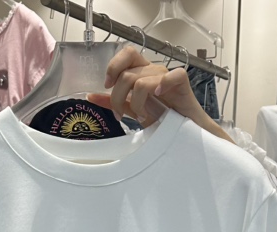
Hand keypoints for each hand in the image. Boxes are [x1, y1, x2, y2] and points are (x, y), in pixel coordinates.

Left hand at [87, 46, 223, 135]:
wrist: (185, 133)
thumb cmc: (164, 120)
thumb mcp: (133, 110)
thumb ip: (114, 102)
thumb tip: (91, 95)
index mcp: (142, 73)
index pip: (126, 54)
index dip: (113, 66)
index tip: (107, 86)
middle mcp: (154, 72)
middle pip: (128, 73)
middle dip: (118, 96)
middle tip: (121, 113)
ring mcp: (167, 77)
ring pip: (142, 81)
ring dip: (137, 103)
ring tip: (141, 117)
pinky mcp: (182, 85)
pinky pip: (172, 75)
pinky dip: (163, 84)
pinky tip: (159, 96)